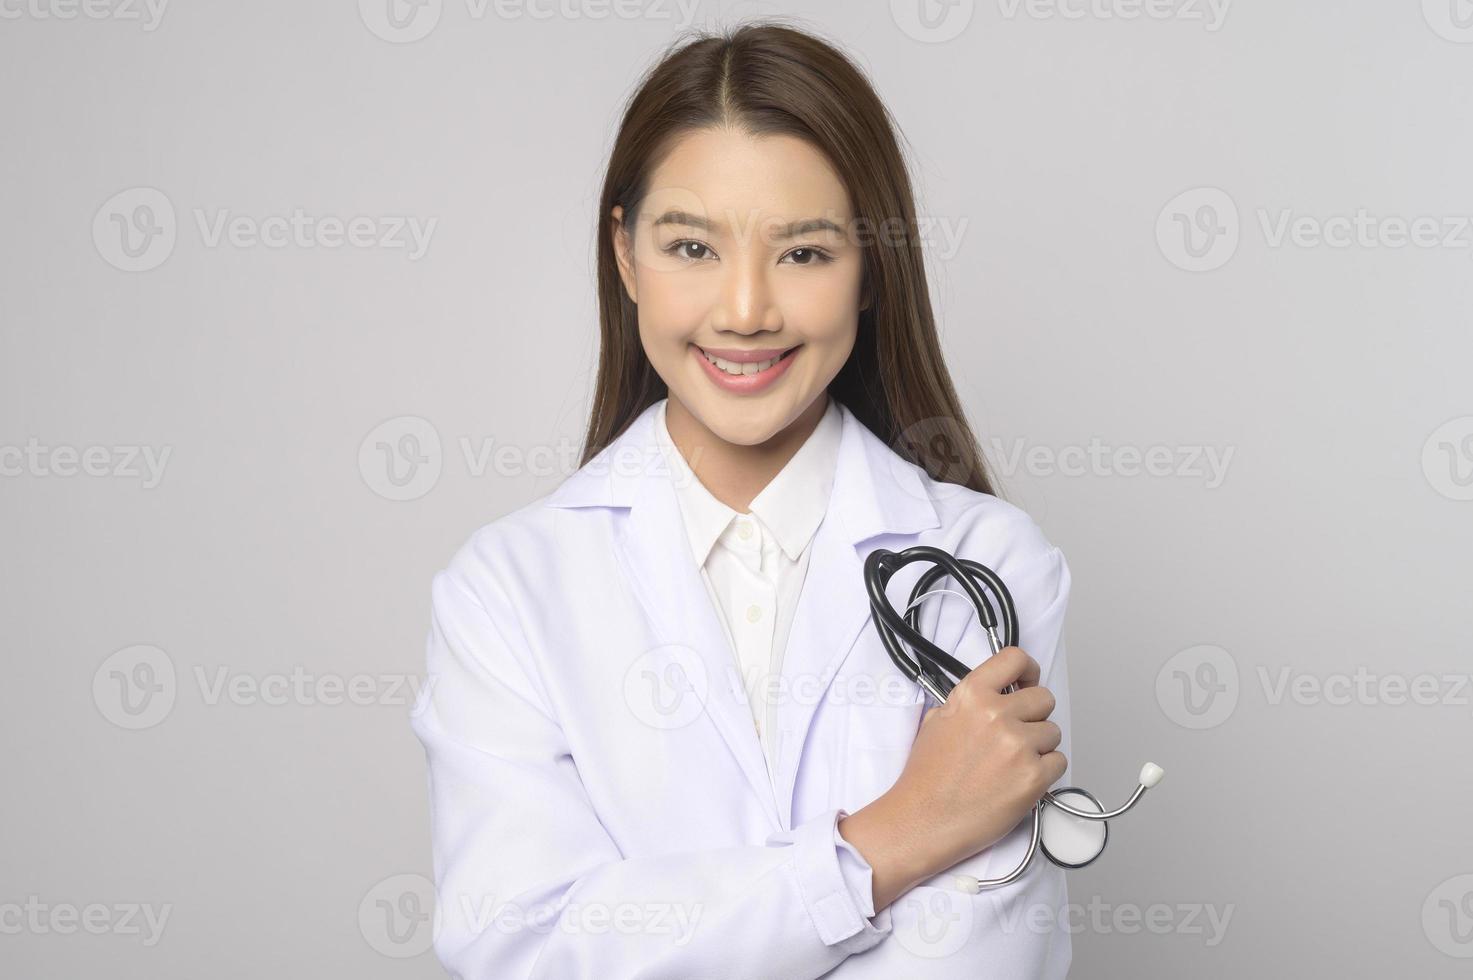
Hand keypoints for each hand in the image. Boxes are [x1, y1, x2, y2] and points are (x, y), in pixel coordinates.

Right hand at [838, 647, 1064, 909]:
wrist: (924, 820)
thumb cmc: (927, 777)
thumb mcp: (938, 721)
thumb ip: (970, 702)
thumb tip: (998, 695)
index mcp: (972, 695)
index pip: (1015, 659)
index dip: (1028, 670)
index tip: (1027, 681)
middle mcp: (997, 715)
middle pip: (1043, 698)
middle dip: (1034, 715)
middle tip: (1016, 734)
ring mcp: (1018, 745)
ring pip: (1053, 732)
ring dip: (1039, 746)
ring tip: (1012, 763)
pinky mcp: (1033, 777)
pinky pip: (1059, 762)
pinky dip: (1045, 772)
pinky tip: (1019, 779)